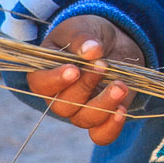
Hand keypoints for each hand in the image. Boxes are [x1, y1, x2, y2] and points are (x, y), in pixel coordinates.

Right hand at [27, 14, 144, 145]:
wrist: (114, 42)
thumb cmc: (89, 34)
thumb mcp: (83, 27)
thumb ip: (82, 38)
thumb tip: (91, 50)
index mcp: (45, 73)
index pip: (40, 85)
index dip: (55, 80)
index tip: (74, 69)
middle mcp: (59, 97)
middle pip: (64, 105)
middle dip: (85, 87)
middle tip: (102, 65)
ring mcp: (80, 110)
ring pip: (85, 119)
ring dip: (104, 104)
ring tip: (120, 85)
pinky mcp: (102, 118)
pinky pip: (101, 135)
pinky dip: (112, 127)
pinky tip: (123, 110)